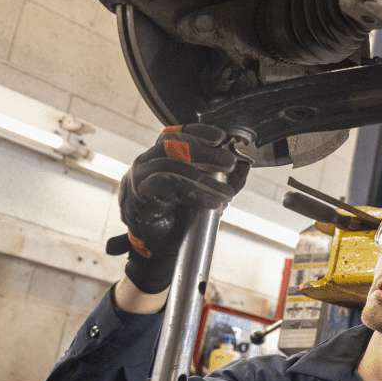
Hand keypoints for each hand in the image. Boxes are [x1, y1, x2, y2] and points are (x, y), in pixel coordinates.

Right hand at [107, 124, 247, 292]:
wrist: (159, 248)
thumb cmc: (178, 216)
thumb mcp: (206, 194)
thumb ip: (223, 180)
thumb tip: (245, 167)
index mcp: (159, 157)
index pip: (175, 134)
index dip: (197, 132)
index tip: (220, 137)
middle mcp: (145, 164)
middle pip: (172, 145)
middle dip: (204, 152)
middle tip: (229, 161)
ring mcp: (138, 180)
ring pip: (170, 166)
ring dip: (204, 179)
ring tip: (226, 191)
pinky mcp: (136, 198)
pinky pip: (165, 187)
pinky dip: (192, 193)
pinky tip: (211, 202)